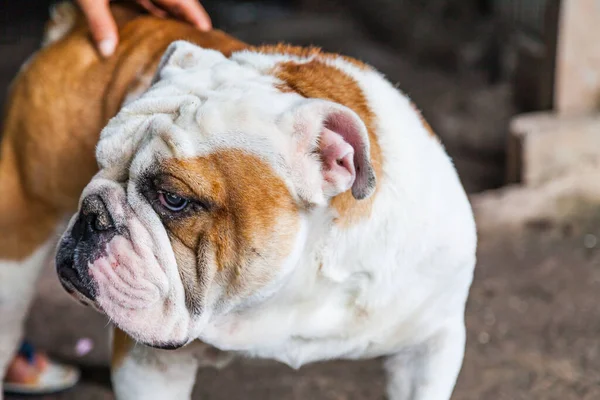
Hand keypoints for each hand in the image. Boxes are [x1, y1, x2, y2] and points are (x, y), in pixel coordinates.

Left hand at [76, 0, 211, 57]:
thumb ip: (100, 22)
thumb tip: (108, 52)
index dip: (195, 15)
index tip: (207, 33)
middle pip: (175, 1)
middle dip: (186, 21)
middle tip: (197, 45)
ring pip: (161, 2)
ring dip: (170, 19)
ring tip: (180, 41)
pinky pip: (147, 0)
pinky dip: (153, 13)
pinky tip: (155, 28)